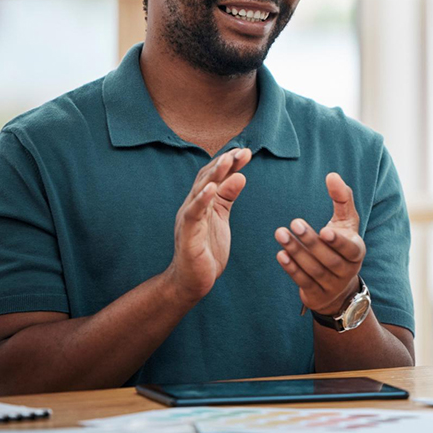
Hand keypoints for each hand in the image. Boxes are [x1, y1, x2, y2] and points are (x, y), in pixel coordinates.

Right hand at [166, 148, 251, 302]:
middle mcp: (193, 205)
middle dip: (224, 163)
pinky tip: (211, 189)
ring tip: (227, 161)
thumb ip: (227, 197)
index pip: (215, 176)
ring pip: (199, 191)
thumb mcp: (221, 217)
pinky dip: (201, 199)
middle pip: (207, 178)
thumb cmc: (206, 248)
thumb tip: (240, 176)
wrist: (192, 280)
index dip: (229, 163)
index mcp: (202, 201)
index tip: (246, 152)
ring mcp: (188, 218)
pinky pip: (193, 214)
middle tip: (241, 151)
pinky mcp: (186, 234)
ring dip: (213, 175)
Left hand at [275, 173, 366, 315]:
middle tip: (294, 223)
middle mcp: (347, 271)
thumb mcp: (346, 221)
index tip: (324, 230)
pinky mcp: (316, 294)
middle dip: (310, 242)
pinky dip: (291, 269)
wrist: (337, 284)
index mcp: (357, 252)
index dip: (338, 242)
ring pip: (314, 270)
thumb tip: (332, 175)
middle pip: (328, 259)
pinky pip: (303, 282)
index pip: (350, 249)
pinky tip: (280, 254)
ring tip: (280, 233)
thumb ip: (342, 198)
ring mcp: (332, 285)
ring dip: (296, 252)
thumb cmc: (341, 242)